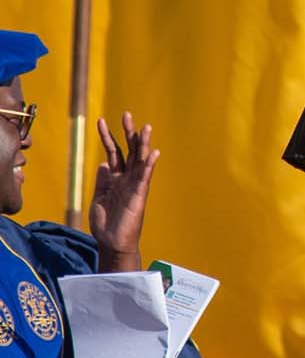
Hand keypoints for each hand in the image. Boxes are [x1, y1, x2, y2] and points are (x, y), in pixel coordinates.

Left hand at [90, 113, 159, 270]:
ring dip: (143, 144)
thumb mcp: (98, 198)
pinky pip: (145, 177)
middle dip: (128, 132)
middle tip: (126, 114)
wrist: (111, 243)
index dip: (107, 136)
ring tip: (145, 127)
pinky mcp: (139, 195)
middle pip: (129, 150)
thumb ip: (102, 180)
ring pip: (140, 160)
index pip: (113, 152)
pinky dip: (149, 165)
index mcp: (115, 178)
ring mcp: (134, 185)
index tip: (101, 121)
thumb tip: (104, 163)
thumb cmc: (105, 224)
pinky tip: (154, 153)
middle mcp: (126, 178)